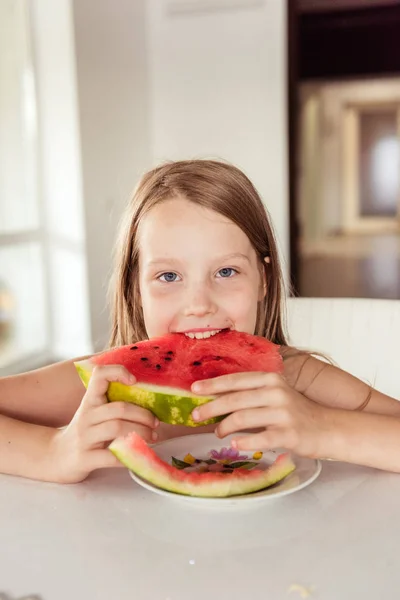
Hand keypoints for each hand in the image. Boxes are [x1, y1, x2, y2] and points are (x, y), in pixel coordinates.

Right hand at [49, 365, 158, 482]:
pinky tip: (138, 456)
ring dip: (141, 433)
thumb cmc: (84, 432)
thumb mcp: (93, 412)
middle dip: (144, 415)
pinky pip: (111, 456)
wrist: (56, 458)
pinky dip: (128, 456)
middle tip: (156, 423)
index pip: (99, 375)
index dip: (118, 372)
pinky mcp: (85, 458)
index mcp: (90, 401)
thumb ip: (113, 403)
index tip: (135, 380)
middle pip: (119, 408)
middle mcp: (86, 415)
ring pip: (117, 428)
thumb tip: (148, 398)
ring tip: (153, 438)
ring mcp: (84, 437)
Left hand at [191, 373, 329, 457]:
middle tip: (195, 416)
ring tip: (218, 433)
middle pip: (235, 399)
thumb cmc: (297, 413)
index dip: (213, 384)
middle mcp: (276, 392)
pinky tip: (235, 443)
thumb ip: (252, 394)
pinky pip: (260, 437)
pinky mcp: (289, 434)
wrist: (329, 428)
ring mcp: (283, 413)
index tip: (194, 389)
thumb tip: (217, 400)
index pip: (236, 380)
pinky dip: (244, 441)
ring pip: (243, 418)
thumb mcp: (276, 394)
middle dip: (211, 408)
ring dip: (224, 427)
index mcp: (271, 379)